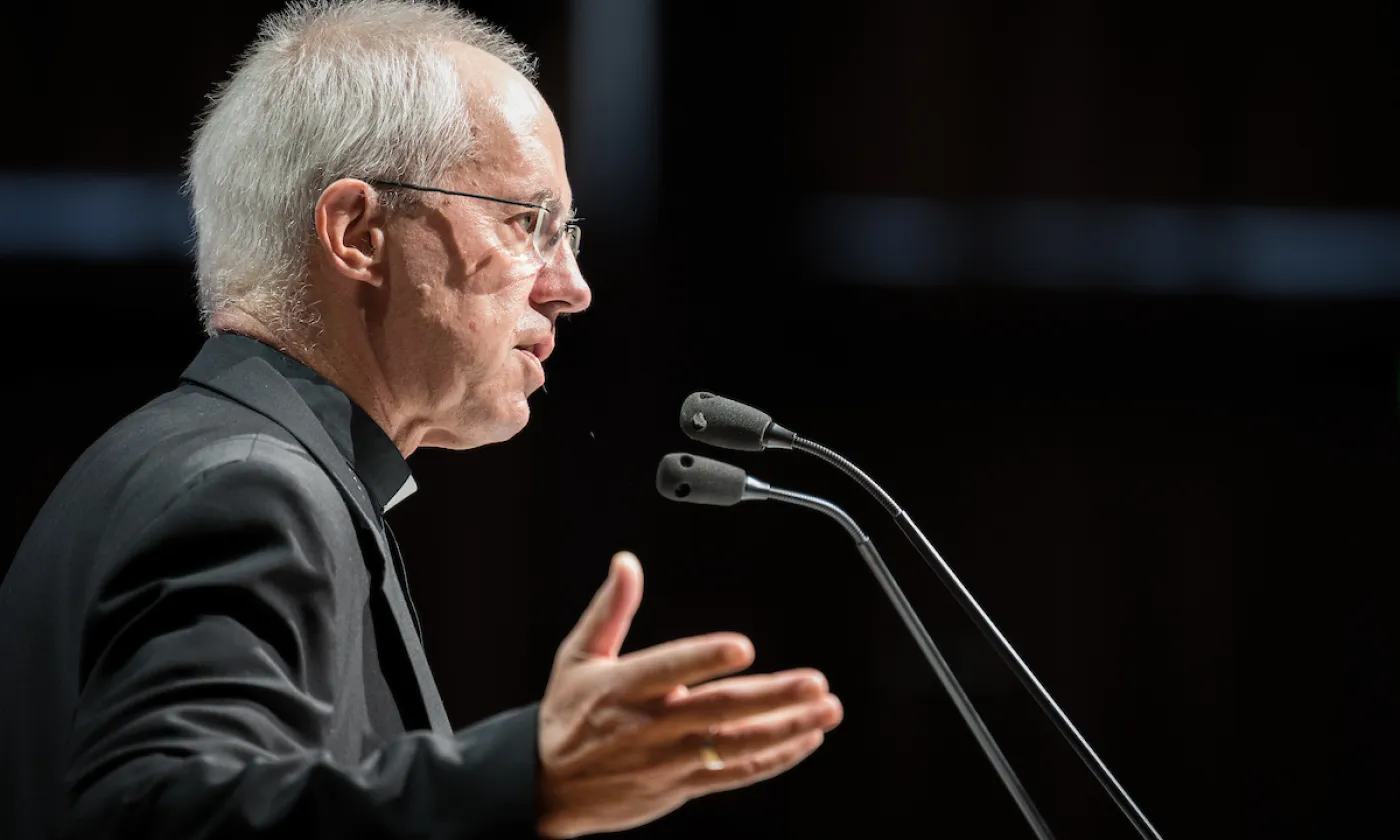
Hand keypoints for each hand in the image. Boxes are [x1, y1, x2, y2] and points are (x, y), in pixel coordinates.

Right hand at [535, 552, 841, 837]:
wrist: (547, 788)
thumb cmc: (567, 716)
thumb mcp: (577, 657)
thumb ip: (609, 610)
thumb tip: (626, 563)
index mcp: (621, 688)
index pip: (669, 669)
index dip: (705, 659)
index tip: (743, 647)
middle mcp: (649, 726)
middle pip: (718, 711)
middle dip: (772, 697)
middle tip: (815, 683)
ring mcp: (668, 761)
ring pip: (735, 747)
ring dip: (785, 729)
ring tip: (825, 711)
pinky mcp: (680, 787)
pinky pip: (733, 775)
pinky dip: (772, 759)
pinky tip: (803, 741)